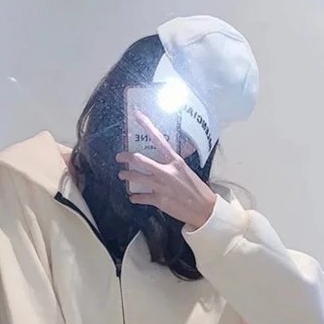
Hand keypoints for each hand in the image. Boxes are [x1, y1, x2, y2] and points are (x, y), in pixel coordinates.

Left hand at [116, 111, 216, 229]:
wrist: (204, 209)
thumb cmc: (198, 190)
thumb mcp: (187, 171)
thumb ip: (173, 166)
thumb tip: (165, 161)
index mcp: (175, 161)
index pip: (159, 139)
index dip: (147, 125)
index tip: (137, 114)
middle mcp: (166, 172)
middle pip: (140, 160)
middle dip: (126, 158)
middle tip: (119, 157)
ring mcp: (161, 186)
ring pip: (137, 178)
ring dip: (127, 176)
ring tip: (122, 175)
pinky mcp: (159, 200)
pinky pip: (141, 197)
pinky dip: (135, 197)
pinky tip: (132, 197)